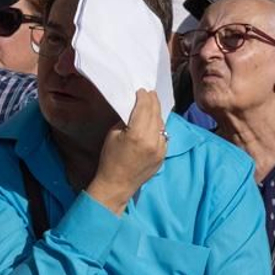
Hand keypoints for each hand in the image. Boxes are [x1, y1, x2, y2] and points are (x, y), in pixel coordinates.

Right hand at [87, 89, 166, 213]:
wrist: (117, 184)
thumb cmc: (110, 159)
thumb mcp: (113, 135)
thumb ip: (126, 120)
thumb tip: (135, 110)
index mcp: (138, 134)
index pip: (145, 108)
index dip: (144, 97)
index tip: (141, 90)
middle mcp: (153, 140)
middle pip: (156, 114)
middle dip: (153, 101)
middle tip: (149, 93)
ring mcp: (161, 148)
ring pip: (162, 124)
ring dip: (157, 113)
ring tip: (152, 105)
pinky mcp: (163, 155)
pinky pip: (164, 136)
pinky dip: (159, 127)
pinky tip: (154, 123)